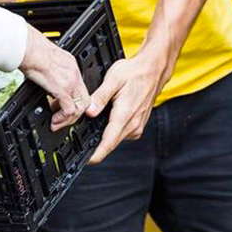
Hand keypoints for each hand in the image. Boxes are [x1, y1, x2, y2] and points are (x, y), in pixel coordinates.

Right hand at [19, 27, 90, 130]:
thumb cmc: (31, 50)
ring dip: (68, 119)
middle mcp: (74, 74)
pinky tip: (54, 120)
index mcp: (70, 66)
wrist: (28, 49)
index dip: (73, 100)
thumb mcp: (46, 59)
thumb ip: (50, 71)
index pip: (79, 88)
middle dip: (74, 113)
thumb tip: (43, 78)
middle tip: (61, 118)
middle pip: (84, 100)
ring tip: (56, 122)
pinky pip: (69, 110)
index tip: (61, 106)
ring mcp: (70, 82)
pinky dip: (63, 118)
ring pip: (80, 107)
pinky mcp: (62, 89)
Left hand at [86, 49, 167, 163]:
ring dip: (104, 136)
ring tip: (92, 125)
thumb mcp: (113, 79)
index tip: (86, 161)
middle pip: (110, 142)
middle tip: (79, 139)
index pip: (109, 142)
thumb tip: (89, 111)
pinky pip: (122, 133)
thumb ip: (100, 97)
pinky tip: (107, 119)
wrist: (153, 70)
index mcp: (125, 115)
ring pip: (116, 138)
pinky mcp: (138, 125)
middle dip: (95, 144)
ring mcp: (137, 126)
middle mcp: (133, 124)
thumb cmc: (135, 72)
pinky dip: (112, 130)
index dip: (96, 154)